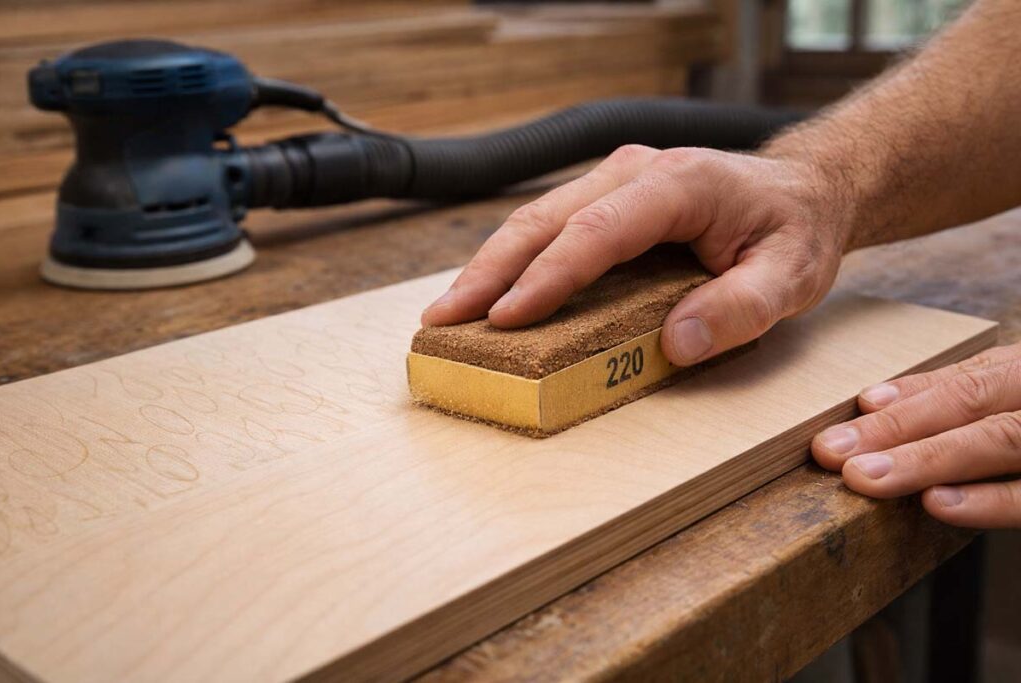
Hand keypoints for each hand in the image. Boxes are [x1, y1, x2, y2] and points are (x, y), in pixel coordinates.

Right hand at [421, 145, 849, 365]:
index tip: (506, 317)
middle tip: (445, 319)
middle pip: (545, 219)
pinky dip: (512, 260)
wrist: (802, 191)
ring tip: (449, 312)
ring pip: (535, 220)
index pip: (597, 230)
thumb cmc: (794, 231)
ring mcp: (615, 180)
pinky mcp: (605, 198)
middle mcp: (635, 173)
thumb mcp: (791, 275)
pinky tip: (488, 293)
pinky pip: (549, 227)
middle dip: (489, 271)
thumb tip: (675, 342)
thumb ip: (742, 308)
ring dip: (489, 266)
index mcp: (677, 185)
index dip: (547, 275)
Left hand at [812, 342, 1020, 527]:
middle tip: (832, 451)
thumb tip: (873, 403)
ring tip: (865, 476)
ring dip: (925, 459)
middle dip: (896, 427)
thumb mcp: (1012, 397)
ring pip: (998, 440)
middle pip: (969, 403)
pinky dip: (987, 500)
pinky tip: (935, 502)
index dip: (908, 396)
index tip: (854, 407)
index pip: (964, 381)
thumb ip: (958, 399)